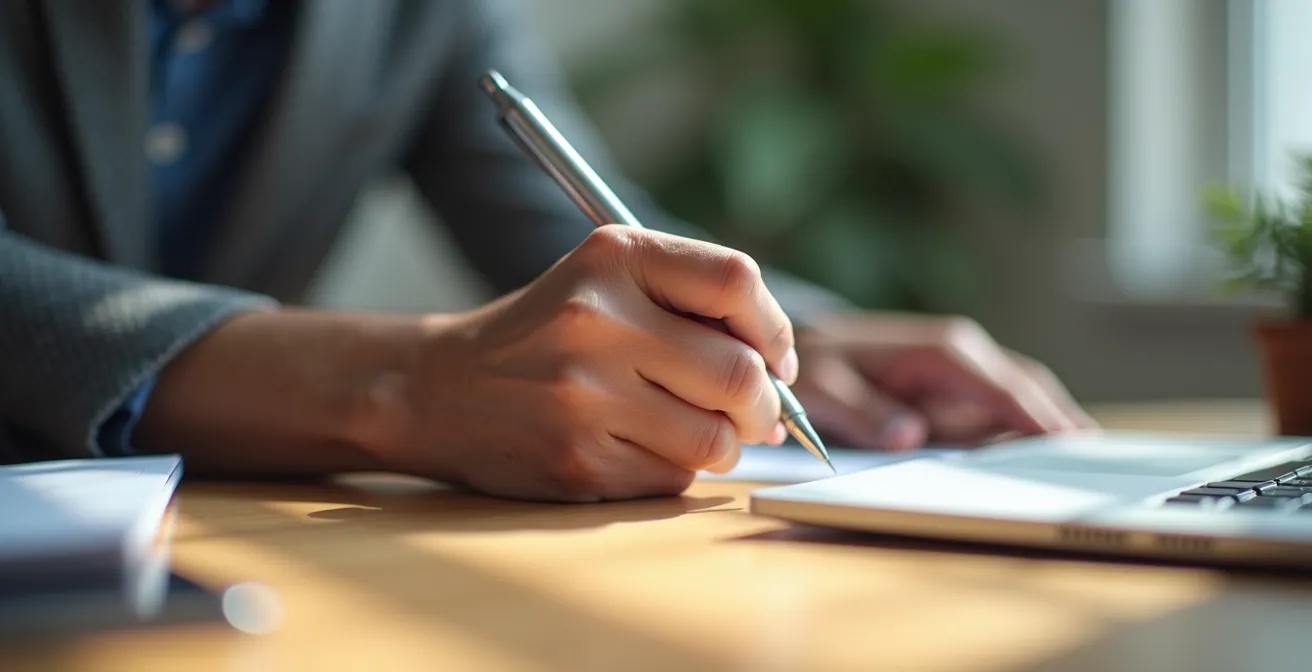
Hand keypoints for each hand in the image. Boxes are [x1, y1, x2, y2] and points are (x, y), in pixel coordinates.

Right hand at [377, 226, 796, 501]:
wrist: (439, 390)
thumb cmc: (545, 334)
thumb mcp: (603, 281)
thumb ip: (690, 303)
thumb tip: (783, 374)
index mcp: (612, 258)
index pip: (736, 280)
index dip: (775, 328)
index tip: (777, 359)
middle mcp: (596, 320)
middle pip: (740, 373)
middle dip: (766, 405)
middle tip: (758, 415)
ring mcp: (583, 397)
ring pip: (715, 439)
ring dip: (724, 445)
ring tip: (696, 433)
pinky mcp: (576, 462)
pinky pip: (673, 479)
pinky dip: (676, 472)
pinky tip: (639, 451)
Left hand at [790, 314, 1095, 450]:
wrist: (805, 347)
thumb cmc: (814, 368)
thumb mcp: (823, 390)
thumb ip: (863, 413)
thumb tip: (910, 436)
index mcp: (943, 352)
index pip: (1007, 391)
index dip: (1043, 421)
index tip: (1076, 450)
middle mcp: (965, 354)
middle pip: (1031, 391)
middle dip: (1063, 423)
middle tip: (1101, 467)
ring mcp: (967, 369)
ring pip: (1023, 399)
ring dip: (1049, 427)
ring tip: (1082, 469)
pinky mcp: (961, 386)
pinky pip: (1002, 409)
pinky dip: (1024, 429)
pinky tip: (1041, 458)